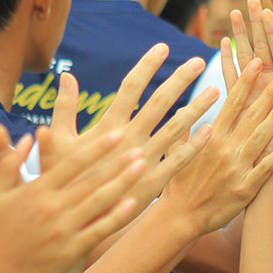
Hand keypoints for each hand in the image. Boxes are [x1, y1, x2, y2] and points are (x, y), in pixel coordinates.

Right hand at [0, 125, 148, 272]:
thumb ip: (11, 164)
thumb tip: (27, 137)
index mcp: (37, 190)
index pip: (73, 162)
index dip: (98, 147)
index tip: (118, 135)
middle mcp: (53, 206)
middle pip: (93, 179)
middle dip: (118, 162)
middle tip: (139, 148)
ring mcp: (64, 228)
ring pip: (101, 200)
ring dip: (124, 182)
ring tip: (142, 167)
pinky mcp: (71, 250)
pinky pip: (99, 229)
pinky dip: (117, 216)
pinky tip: (134, 203)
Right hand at [42, 45, 217, 206]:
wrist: (70, 225)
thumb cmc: (61, 183)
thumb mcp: (56, 144)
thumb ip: (64, 109)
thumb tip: (67, 76)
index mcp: (106, 127)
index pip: (130, 87)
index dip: (147, 65)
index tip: (163, 47)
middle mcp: (129, 140)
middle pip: (160, 102)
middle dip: (181, 79)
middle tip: (200, 60)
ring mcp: (143, 161)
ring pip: (176, 128)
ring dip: (197, 108)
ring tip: (216, 90)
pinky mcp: (153, 183)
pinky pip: (179, 160)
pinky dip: (195, 145)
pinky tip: (212, 130)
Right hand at [160, 60, 272, 236]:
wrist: (179, 217)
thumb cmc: (177, 183)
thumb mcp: (173, 150)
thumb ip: (182, 127)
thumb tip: (186, 105)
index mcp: (210, 138)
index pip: (231, 103)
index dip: (245, 81)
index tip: (256, 64)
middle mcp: (225, 150)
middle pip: (251, 116)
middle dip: (268, 93)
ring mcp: (237, 169)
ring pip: (262, 138)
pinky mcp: (246, 189)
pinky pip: (266, 169)